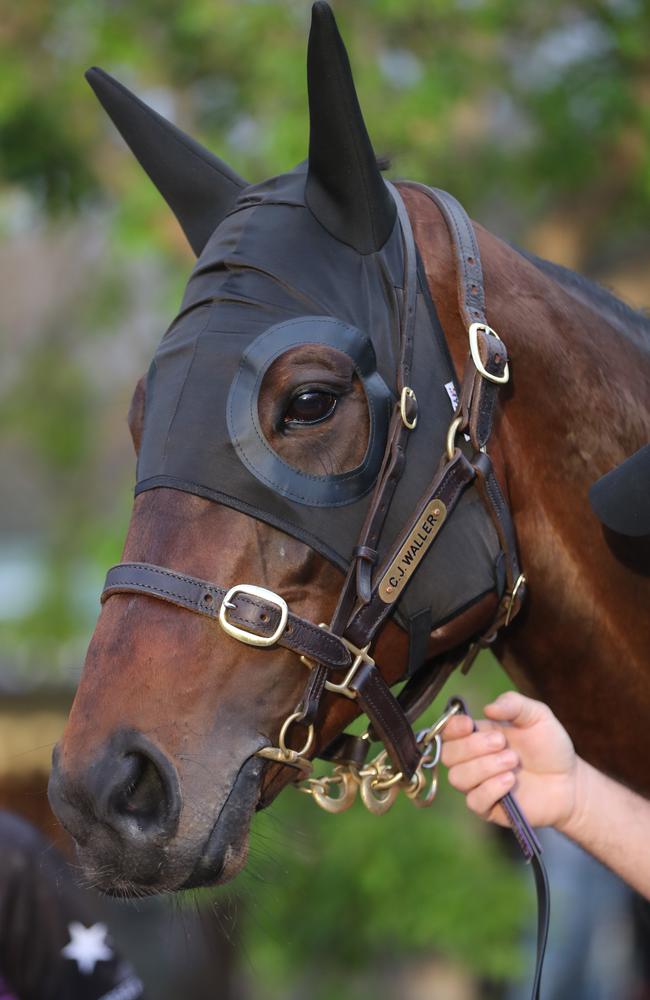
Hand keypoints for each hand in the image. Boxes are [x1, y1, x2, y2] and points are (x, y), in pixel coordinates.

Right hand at [441, 691, 578, 829]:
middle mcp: (472, 760)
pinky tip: (510, 781)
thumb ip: (514, 704)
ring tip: (513, 761)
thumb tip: (487, 708)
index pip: (447, 732)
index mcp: (477, 735)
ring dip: (484, 767)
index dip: (452, 728)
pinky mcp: (489, 808)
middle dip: (472, 747)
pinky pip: (474, 801)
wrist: (570, 781)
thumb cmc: (550, 747)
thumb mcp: (537, 716)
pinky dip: (490, 789)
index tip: (469, 724)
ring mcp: (478, 785)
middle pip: (447, 754)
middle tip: (503, 743)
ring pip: (458, 778)